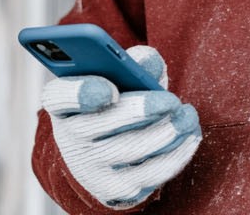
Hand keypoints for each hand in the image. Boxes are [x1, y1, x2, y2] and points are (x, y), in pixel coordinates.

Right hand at [41, 45, 201, 209]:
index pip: (60, 95)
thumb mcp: (115, 77)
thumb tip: (148, 61)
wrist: (106, 153)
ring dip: (166, 133)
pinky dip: (175, 154)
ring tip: (188, 116)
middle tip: (171, 101)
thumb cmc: (114, 103)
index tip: (109, 89)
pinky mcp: (116, 189)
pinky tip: (189, 135)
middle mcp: (70, 137)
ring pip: (131, 150)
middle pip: (101, 125)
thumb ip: (130, 62)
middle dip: (140, 112)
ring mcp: (91, 167)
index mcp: (62, 100)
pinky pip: (150, 174)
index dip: (81, 93)